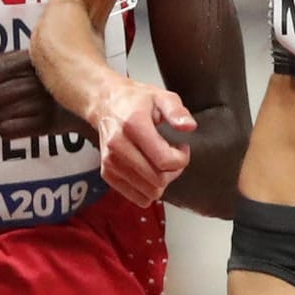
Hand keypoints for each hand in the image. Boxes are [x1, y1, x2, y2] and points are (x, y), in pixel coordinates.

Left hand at [0, 52, 92, 141]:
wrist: (96, 97)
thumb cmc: (54, 75)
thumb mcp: (29, 61)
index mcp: (31, 59)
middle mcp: (37, 80)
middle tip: (6, 99)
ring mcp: (43, 102)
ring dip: (0, 116)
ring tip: (16, 109)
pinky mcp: (48, 124)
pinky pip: (8, 131)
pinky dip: (10, 129)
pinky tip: (20, 122)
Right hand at [85, 80, 196, 205]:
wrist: (106, 104)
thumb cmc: (136, 101)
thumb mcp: (162, 97)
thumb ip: (177, 111)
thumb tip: (189, 126)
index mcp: (133, 125)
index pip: (164, 160)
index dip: (181, 159)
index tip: (182, 147)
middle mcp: (118, 146)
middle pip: (158, 180)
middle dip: (174, 171)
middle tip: (174, 156)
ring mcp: (110, 162)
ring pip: (148, 193)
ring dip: (162, 182)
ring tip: (161, 163)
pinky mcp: (107, 173)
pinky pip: (136, 197)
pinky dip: (148, 190)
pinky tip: (149, 171)